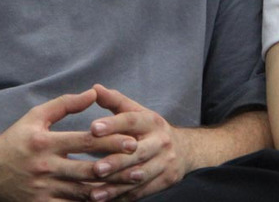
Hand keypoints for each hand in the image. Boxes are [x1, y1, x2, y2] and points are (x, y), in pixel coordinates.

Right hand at [0, 88, 138, 201]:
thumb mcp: (35, 116)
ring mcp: (43, 189)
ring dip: (109, 189)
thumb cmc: (14, 140)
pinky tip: (108, 199)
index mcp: (45, 142)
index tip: (133, 139)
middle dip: (116, 168)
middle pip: (88, 169)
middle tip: (140, 164)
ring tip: (131, 183)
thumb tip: (92, 93)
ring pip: (82, 192)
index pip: (85, 141)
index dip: (111, 141)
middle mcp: (45, 167)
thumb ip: (65, 105)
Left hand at [86, 84, 187, 201]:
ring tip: (94, 193)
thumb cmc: (150, 129)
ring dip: (117, 186)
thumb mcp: (137, 112)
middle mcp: (161, 141)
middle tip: (96, 169)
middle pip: (138, 152)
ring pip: (140, 176)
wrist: (185, 149)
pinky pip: (142, 191)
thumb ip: (115, 101)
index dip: (113, 124)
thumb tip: (94, 88)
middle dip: (117, 162)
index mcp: (152, 120)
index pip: (131, 120)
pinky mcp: (166, 180)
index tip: (93, 129)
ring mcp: (166, 162)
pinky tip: (104, 200)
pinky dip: (123, 197)